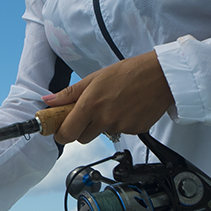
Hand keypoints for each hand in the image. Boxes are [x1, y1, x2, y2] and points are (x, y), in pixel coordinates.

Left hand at [41, 50, 174, 144]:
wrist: (160, 76)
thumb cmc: (128, 72)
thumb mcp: (95, 78)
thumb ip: (70, 93)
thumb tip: (50, 101)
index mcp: (90, 105)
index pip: (67, 133)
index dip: (61, 134)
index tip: (60, 130)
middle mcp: (105, 119)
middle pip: (83, 138)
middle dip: (82, 129)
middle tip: (90, 112)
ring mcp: (121, 127)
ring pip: (103, 134)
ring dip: (103, 125)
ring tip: (114, 104)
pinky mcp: (135, 131)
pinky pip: (121, 132)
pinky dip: (121, 124)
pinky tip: (128, 108)